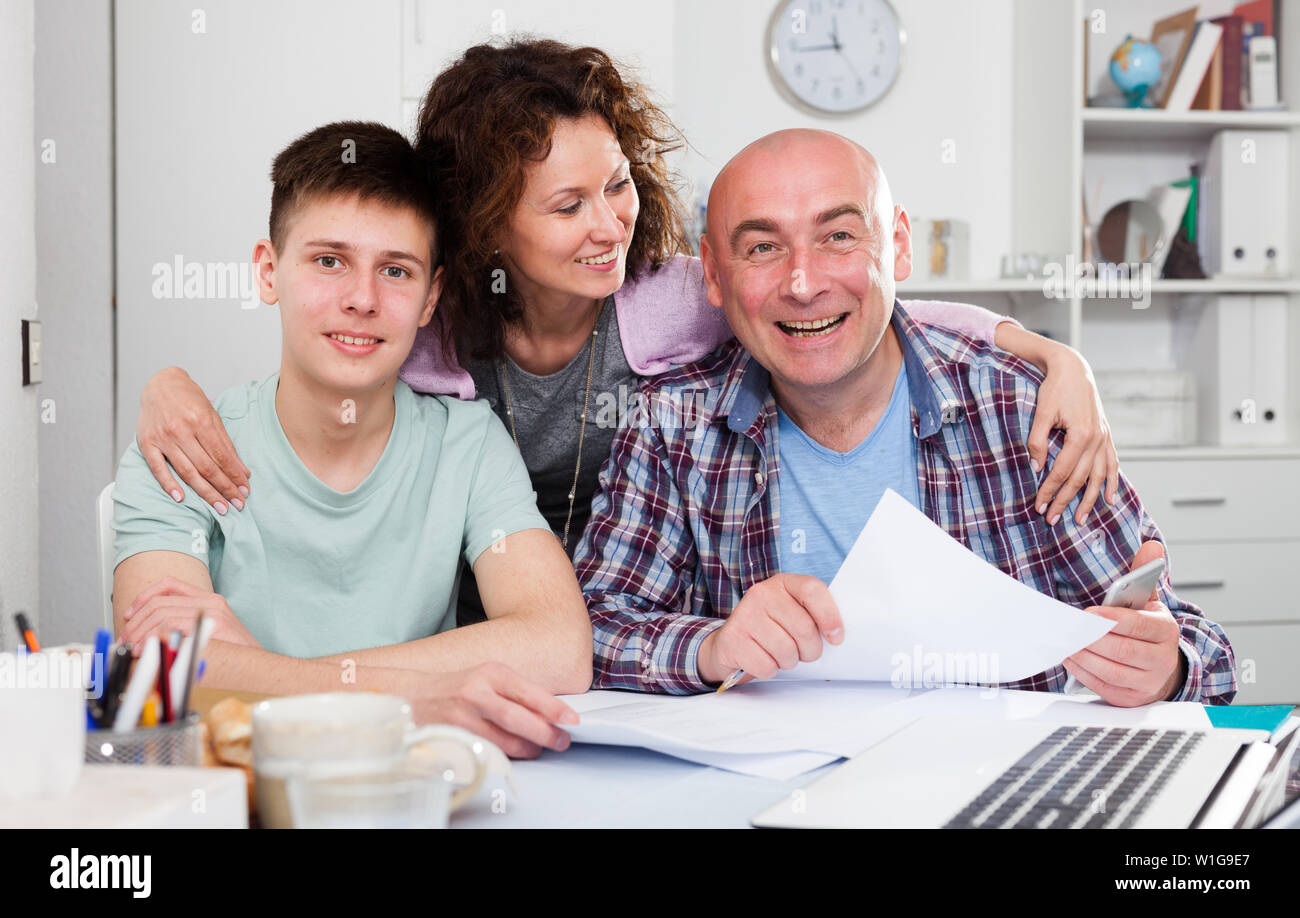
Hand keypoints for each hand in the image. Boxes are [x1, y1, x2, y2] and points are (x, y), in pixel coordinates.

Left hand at [122, 576, 260, 648]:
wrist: (261, 665)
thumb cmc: (234, 654)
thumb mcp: (210, 633)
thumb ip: (185, 627)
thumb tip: (148, 635)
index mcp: (209, 599)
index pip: (169, 585)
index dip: (144, 597)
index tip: (129, 614)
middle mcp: (211, 602)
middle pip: (160, 602)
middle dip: (135, 622)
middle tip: (125, 640)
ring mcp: (213, 614)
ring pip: (162, 614)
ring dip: (140, 632)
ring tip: (132, 649)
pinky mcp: (214, 627)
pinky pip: (173, 627)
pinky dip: (153, 638)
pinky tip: (147, 651)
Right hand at [137, 366, 250, 513]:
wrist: (160, 385)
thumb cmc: (190, 401)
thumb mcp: (212, 416)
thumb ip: (226, 443)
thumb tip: (242, 471)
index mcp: (201, 421)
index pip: (222, 456)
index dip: (235, 475)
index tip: (245, 490)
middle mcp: (181, 430)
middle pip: (207, 467)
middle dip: (224, 488)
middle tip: (238, 505)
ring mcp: (162, 437)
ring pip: (187, 471)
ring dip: (205, 492)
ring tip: (220, 507)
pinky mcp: (147, 443)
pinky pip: (158, 468)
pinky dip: (169, 484)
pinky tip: (182, 499)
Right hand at [410, 662, 578, 758]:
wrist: (411, 695)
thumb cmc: (456, 688)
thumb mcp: (487, 678)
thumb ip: (515, 693)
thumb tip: (550, 713)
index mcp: (490, 673)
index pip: (528, 692)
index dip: (553, 708)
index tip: (571, 719)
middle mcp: (476, 692)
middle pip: (518, 718)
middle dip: (545, 733)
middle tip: (561, 741)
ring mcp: (462, 716)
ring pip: (503, 740)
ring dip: (527, 749)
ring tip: (538, 749)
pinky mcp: (453, 736)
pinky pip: (486, 751)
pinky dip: (504, 755)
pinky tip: (512, 754)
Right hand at [698, 574, 843, 684]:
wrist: (729, 643)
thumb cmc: (770, 629)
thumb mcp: (792, 612)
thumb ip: (813, 614)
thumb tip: (837, 635)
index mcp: (783, 583)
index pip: (812, 590)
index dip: (829, 616)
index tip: (836, 638)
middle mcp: (762, 594)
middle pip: (803, 628)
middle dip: (810, 650)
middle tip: (805, 652)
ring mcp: (745, 615)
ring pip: (786, 651)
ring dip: (789, 661)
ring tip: (780, 654)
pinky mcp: (733, 639)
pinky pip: (766, 665)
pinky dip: (769, 670)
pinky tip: (762, 659)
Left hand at [1028, 345, 1119, 526]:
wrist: (1073, 369)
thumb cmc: (1054, 389)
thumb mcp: (1041, 413)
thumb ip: (1037, 441)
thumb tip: (1037, 469)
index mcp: (1080, 435)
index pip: (1062, 471)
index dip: (1049, 491)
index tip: (1039, 506)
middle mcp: (1097, 439)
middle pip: (1080, 479)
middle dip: (1065, 501)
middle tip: (1051, 519)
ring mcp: (1104, 438)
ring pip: (1099, 477)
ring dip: (1090, 500)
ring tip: (1079, 519)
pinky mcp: (1106, 435)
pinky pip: (1112, 464)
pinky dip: (1112, 482)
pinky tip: (1111, 499)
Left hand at [1063, 542, 1183, 706]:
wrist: (1162, 667)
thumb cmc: (1147, 629)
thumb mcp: (1148, 602)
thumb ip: (1144, 575)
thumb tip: (1151, 547)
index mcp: (1166, 631)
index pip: (1140, 626)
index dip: (1114, 620)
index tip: (1089, 613)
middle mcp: (1161, 659)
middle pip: (1123, 651)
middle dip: (1093, 639)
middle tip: (1070, 629)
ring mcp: (1147, 681)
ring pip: (1111, 671)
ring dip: (1084, 657)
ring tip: (1066, 643)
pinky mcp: (1131, 698)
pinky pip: (1103, 686)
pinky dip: (1083, 673)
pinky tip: (1071, 658)